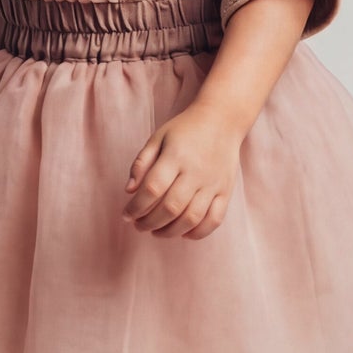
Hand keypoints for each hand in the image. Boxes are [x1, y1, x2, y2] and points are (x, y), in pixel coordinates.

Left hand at [121, 101, 243, 240]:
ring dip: (170, 231)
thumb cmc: (185, 129)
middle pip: (170, 208)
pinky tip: (183, 233)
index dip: (136, 207)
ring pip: (191, 218)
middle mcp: (196, 171)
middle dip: (149, 223)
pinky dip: (198, 232)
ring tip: (156, 231)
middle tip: (138, 226)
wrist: (222, 119)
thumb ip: (141, 162)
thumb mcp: (158, 136)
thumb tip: (128, 190)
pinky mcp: (226, 191)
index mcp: (176, 156)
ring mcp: (213, 183)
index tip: (126, 215)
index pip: (152, 189)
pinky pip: (214, 219)